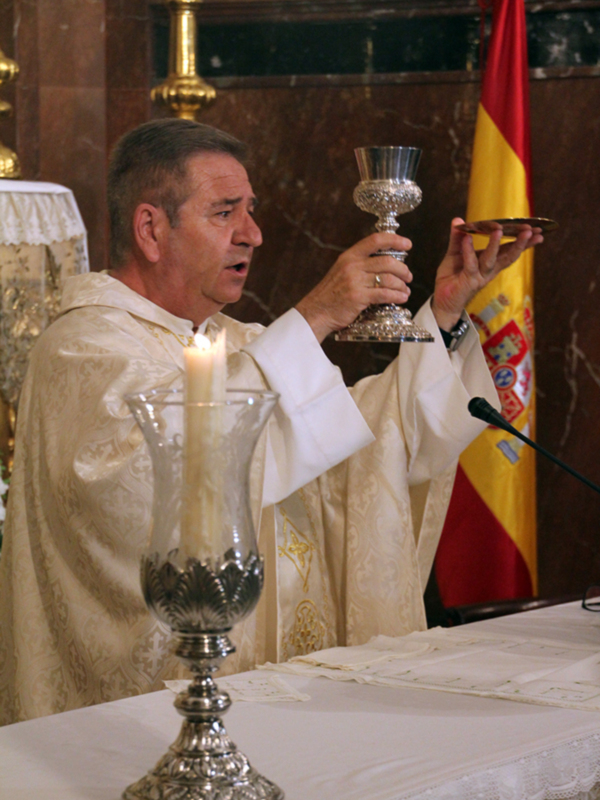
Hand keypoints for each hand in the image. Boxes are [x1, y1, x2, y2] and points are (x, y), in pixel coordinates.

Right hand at [296, 232, 413, 341]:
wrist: (316, 312)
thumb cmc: (331, 294)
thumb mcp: (341, 271)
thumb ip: (360, 265)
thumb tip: (385, 263)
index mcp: (349, 256)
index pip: (376, 240)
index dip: (395, 239)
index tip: (407, 244)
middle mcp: (352, 266)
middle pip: (387, 261)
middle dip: (403, 269)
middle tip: (408, 276)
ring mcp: (355, 282)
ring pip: (388, 278)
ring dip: (401, 285)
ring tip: (405, 290)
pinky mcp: (358, 297)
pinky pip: (384, 294)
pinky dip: (397, 296)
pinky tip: (401, 298)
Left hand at [432, 217, 543, 331]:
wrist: (442, 299)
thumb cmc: (452, 276)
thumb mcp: (455, 253)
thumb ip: (458, 237)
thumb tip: (458, 220)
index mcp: (491, 262)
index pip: (509, 250)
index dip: (523, 241)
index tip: (537, 230)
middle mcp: (489, 270)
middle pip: (508, 255)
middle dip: (520, 243)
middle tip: (532, 231)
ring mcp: (480, 276)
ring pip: (491, 260)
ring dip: (496, 245)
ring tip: (499, 230)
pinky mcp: (468, 281)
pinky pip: (470, 264)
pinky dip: (468, 250)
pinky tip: (468, 238)